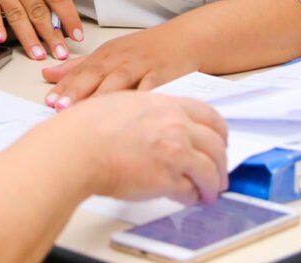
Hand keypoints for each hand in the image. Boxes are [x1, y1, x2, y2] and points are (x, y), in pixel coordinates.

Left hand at [42, 26, 199, 106]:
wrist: (185, 39)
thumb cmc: (145, 51)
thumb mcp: (109, 54)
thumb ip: (78, 67)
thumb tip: (47, 75)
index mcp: (106, 55)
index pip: (81, 71)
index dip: (65, 86)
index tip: (49, 102)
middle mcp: (121, 59)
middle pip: (96, 74)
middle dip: (77, 91)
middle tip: (60, 107)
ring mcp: (142, 66)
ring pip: (119, 81)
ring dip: (102, 97)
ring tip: (88, 113)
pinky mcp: (163, 75)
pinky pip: (150, 88)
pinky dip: (140, 99)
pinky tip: (130, 113)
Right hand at [51, 91, 228, 204]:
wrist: (79, 146)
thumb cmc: (90, 125)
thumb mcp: (127, 103)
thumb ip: (151, 112)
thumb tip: (159, 125)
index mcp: (168, 105)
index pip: (210, 116)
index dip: (220, 133)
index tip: (220, 142)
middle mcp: (177, 127)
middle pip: (216, 145)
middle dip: (221, 162)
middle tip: (218, 172)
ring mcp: (175, 153)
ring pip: (210, 171)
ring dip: (212, 185)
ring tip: (209, 193)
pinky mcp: (167, 180)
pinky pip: (191, 192)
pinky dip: (192, 197)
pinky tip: (188, 198)